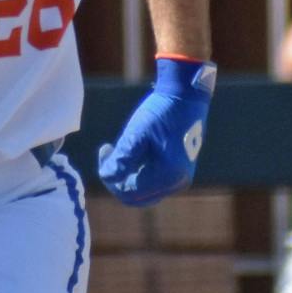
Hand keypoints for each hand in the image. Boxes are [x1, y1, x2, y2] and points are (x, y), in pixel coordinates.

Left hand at [98, 57, 214, 206]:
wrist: (187, 95)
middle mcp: (177, 183)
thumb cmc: (162, 112)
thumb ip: (121, 159)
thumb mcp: (137, 134)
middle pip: (137, 197)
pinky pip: (154, 181)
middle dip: (119, 180)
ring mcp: (180, 179)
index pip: (130, 192)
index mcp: (168, 175)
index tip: (104, 151)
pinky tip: (133, 151)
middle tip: (108, 156)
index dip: (111, 178)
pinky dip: (139, 171)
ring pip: (145, 190)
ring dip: (128, 175)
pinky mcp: (180, 172)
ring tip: (119, 149)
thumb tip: (107, 177)